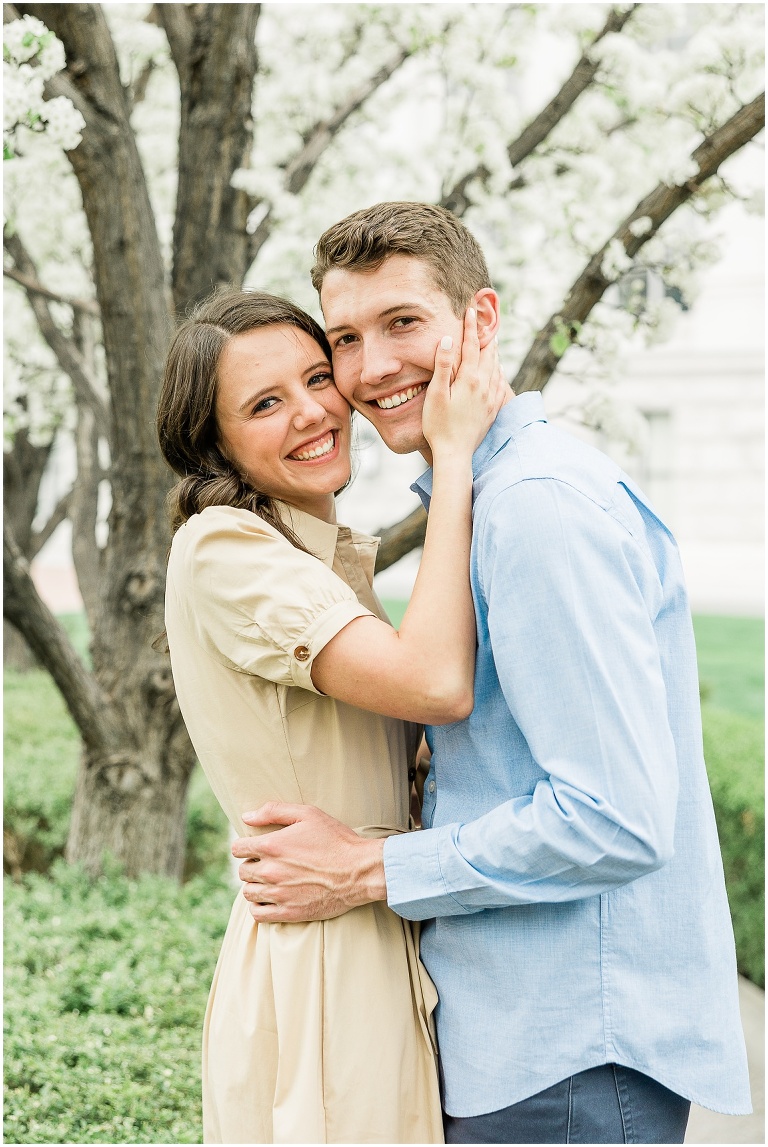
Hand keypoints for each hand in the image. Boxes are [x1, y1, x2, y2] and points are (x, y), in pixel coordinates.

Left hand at [232, 803, 386, 922]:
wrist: (359, 871)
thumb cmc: (336, 839)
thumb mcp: (308, 814)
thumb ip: (274, 811)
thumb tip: (246, 816)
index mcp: (272, 845)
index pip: (238, 848)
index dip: (245, 846)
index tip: (255, 847)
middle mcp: (270, 871)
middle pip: (243, 871)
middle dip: (252, 865)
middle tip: (268, 863)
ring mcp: (278, 894)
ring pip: (248, 892)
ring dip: (255, 886)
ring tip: (270, 881)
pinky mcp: (288, 912)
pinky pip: (257, 914)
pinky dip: (259, 907)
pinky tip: (270, 899)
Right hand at [421, 307, 506, 461]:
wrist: (455, 454)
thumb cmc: (439, 425)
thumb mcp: (436, 394)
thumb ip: (444, 366)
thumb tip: (450, 340)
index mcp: (469, 380)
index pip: (471, 346)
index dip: (471, 326)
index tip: (471, 310)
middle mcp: (484, 386)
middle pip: (488, 354)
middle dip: (486, 336)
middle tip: (486, 320)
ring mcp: (491, 399)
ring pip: (497, 368)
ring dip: (494, 352)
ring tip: (493, 341)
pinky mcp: (492, 410)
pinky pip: (501, 385)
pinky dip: (500, 372)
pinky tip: (499, 370)